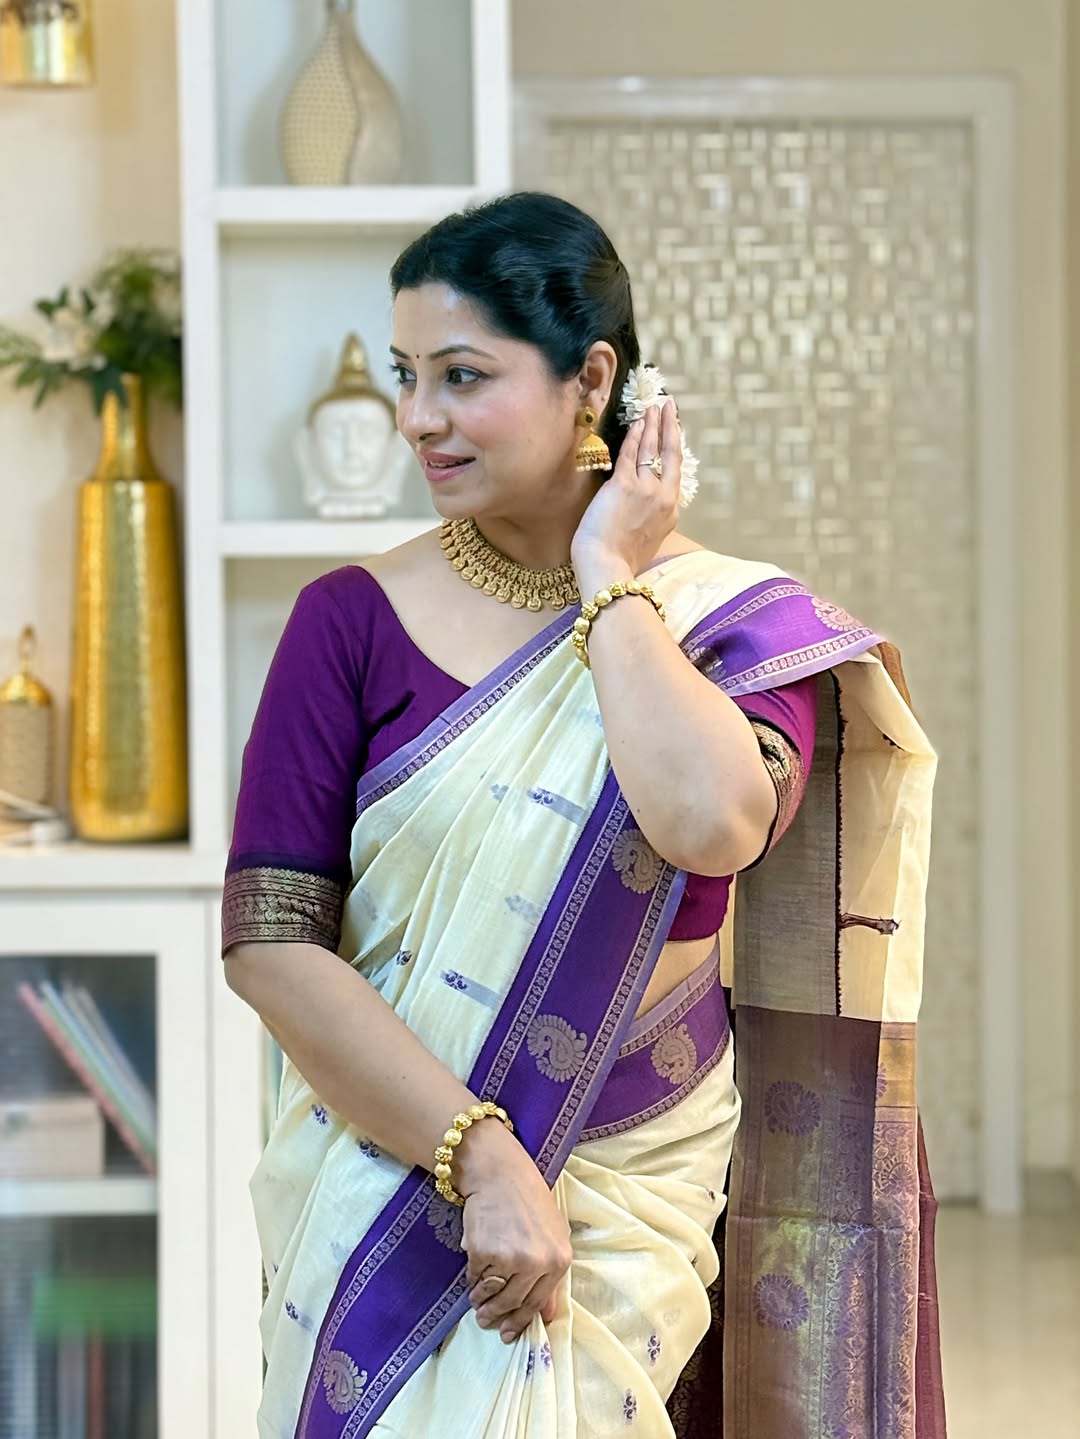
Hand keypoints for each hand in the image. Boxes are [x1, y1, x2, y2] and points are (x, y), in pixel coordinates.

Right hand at [455, 1120, 571, 1343]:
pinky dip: (472, 1279)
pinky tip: (474, 1272)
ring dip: (481, 1302)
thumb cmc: (528, 1200)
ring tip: (477, 1302)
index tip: (508, 1333)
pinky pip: (475, 1278)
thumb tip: (547, 1316)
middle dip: (497, 1317)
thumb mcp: (553, 1234)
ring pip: (492, 1294)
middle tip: (485, 1322)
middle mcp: (537, 1263)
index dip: (521, 1322)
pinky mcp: (483, 1252)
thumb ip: (551, 1275)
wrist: (499, 1173)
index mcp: (559, 1260)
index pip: (538, 1303)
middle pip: (513, 1304)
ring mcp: (510, 1258)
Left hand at [570, 399, 681, 583]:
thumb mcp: (644, 545)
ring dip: (653, 424)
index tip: (671, 437)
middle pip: (671, 455)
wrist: (608, 569)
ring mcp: (646, 490)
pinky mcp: (624, 485)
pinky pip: (632, 453)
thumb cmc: (619, 563)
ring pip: (652, 449)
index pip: (672, 477)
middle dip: (671, 428)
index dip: (671, 453)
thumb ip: (647, 526)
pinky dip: (635, 435)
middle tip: (669, 408)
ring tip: (654, 406)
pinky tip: (636, 421)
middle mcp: (663, 498)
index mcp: (669, 515)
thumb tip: (639, 519)